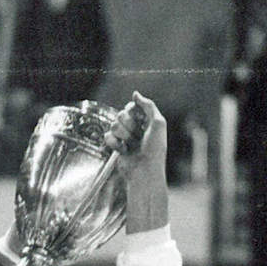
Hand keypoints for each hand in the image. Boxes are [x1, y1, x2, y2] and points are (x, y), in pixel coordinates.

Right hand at [104, 92, 168, 233]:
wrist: (144, 171)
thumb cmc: (155, 149)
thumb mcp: (158, 123)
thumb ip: (148, 105)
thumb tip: (135, 94)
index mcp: (146, 120)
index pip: (131, 106)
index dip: (133, 112)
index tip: (140, 121)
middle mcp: (135, 127)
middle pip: (121, 114)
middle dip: (128, 126)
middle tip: (137, 137)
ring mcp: (125, 137)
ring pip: (113, 125)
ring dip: (123, 136)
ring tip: (131, 145)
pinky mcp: (116, 146)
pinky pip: (107, 137)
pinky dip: (115, 144)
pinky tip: (124, 151)